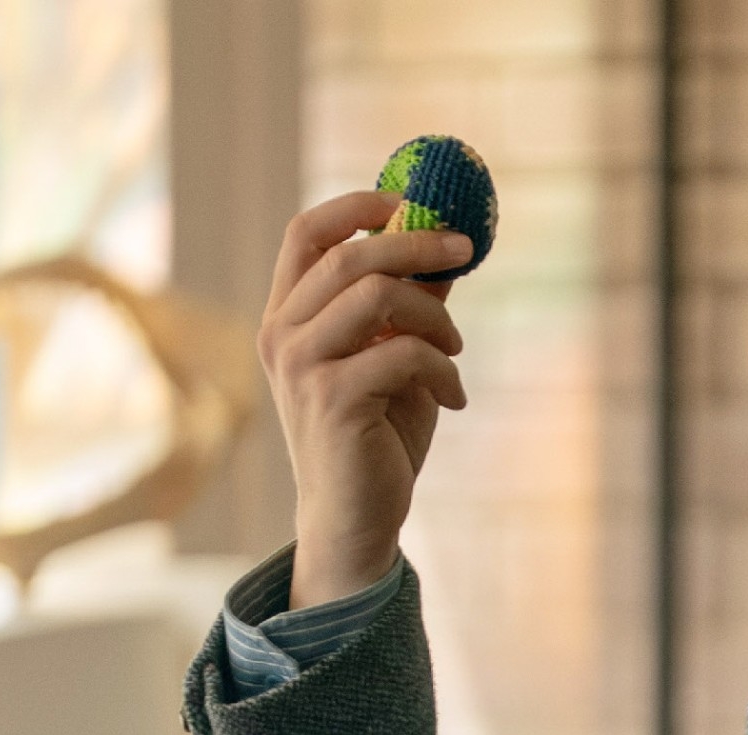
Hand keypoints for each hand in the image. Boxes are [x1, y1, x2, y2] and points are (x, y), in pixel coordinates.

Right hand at [259, 191, 470, 609]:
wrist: (357, 519)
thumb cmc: (377, 437)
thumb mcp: (394, 359)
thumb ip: (407, 306)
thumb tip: (444, 246)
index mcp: (288, 317)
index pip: (307, 234)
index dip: (358, 205)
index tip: (412, 201)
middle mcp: (282, 335)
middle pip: (349, 254)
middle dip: (416, 244)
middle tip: (465, 249)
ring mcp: (301, 368)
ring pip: (377, 295)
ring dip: (435, 316)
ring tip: (455, 352)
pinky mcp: (332, 401)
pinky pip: (403, 353)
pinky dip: (443, 370)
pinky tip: (454, 399)